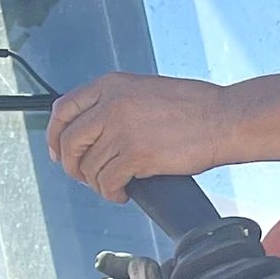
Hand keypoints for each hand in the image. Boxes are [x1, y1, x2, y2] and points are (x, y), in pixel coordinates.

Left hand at [47, 71, 230, 201]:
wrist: (224, 119)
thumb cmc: (194, 108)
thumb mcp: (145, 90)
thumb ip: (115, 104)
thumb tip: (92, 132)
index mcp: (112, 85)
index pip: (63, 109)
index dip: (55, 135)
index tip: (58, 151)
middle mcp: (112, 105)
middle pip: (69, 142)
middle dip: (72, 166)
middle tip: (84, 176)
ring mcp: (122, 130)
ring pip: (88, 167)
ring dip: (97, 183)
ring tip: (113, 186)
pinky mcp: (136, 155)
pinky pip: (107, 182)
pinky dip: (111, 193)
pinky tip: (123, 193)